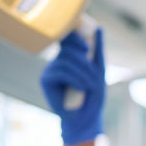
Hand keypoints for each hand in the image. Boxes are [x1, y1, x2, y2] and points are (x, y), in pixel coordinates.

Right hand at [40, 28, 105, 145]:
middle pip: (68, 49)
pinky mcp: (46, 80)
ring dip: (82, 73)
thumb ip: (98, 50)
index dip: (73, 36)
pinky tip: (81, 88)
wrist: (85, 117)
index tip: (86, 47)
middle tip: (94, 76)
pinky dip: (75, 78)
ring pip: (65, 61)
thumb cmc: (93, 95)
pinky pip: (60, 71)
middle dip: (84, 62)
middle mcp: (58, 61)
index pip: (66, 38)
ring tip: (90, 86)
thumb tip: (99, 28)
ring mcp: (51, 70)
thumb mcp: (98, 71)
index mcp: (69, 57)